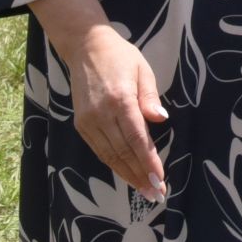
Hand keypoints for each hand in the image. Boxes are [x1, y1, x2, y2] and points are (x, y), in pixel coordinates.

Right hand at [62, 26, 169, 199]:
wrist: (85, 48)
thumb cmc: (120, 57)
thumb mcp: (142, 69)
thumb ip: (150, 97)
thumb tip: (160, 120)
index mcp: (120, 99)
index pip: (136, 139)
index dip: (148, 162)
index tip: (159, 179)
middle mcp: (101, 114)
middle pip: (123, 152)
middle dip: (140, 175)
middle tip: (156, 194)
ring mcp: (88, 121)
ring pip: (109, 156)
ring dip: (127, 175)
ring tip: (144, 190)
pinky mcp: (81, 124)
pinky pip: (99, 150)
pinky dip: (113, 164)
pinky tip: (126, 174)